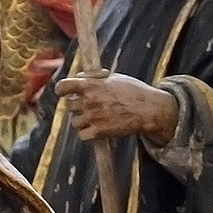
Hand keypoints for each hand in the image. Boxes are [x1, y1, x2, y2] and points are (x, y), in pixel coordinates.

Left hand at [55, 71, 176, 143]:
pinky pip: (82, 135)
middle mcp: (89, 100)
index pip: (63, 87)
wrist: (150, 109)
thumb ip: (94, 78)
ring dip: (83, 121)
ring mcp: (93, 116)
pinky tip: (97, 129)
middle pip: (69, 106)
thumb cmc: (134, 91)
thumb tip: (79, 77)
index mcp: (91, 85)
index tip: (65, 93)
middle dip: (78, 106)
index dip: (62, 90)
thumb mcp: (114, 78)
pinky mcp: (99, 131)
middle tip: (92, 107)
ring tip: (98, 118)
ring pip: (75, 121)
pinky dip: (87, 134)